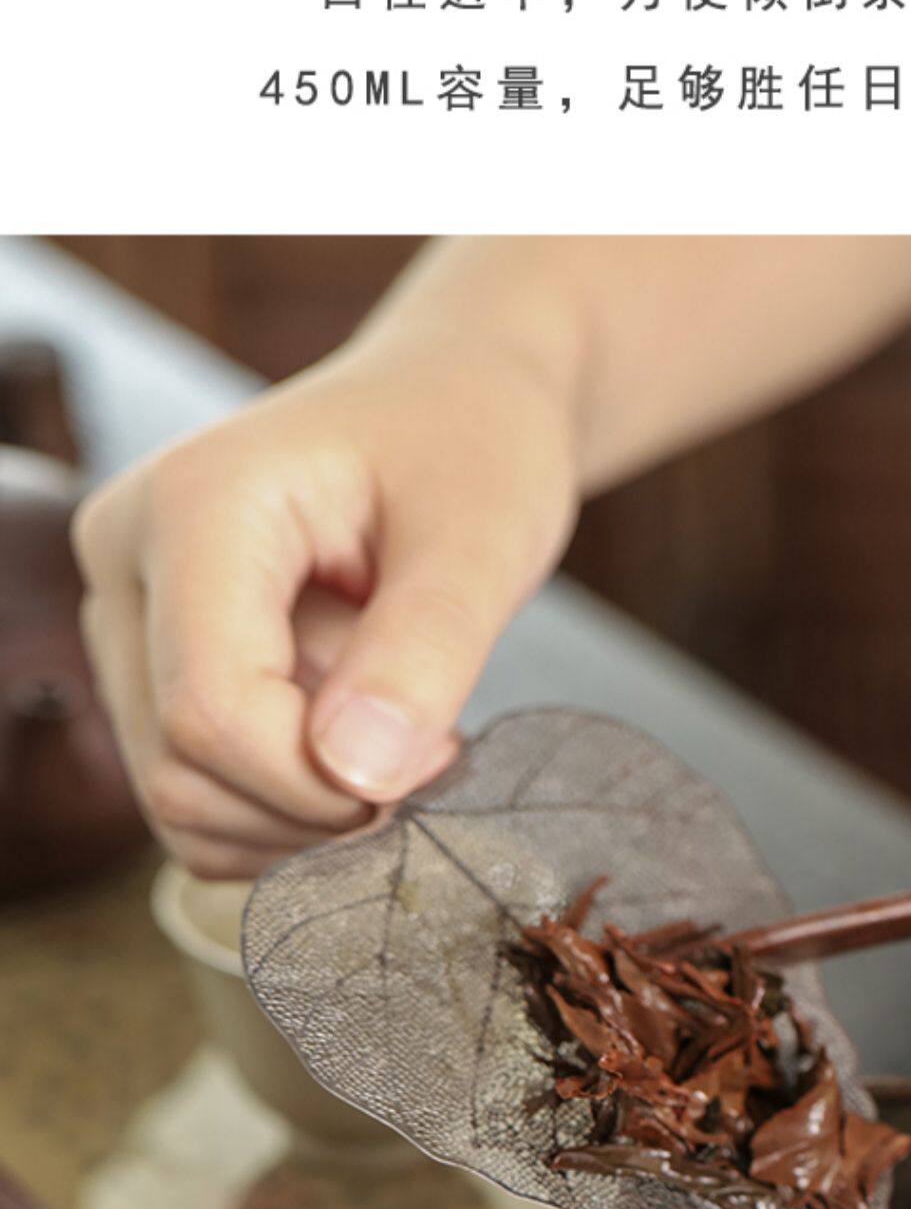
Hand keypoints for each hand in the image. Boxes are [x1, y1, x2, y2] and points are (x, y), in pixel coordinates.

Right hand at [73, 345, 577, 877]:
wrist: (454, 402)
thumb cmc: (472, 444)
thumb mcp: (486, 536)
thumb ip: (426, 649)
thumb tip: (358, 775)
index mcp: (194, 504)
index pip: (209, 710)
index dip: (321, 782)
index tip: (438, 758)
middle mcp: (127, 558)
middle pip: (182, 767)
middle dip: (318, 799)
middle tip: (430, 745)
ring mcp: (127, 615)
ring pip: (180, 797)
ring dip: (304, 804)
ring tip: (388, 714)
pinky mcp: (150, 664)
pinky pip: (194, 796)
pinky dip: (282, 805)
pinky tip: (351, 734)